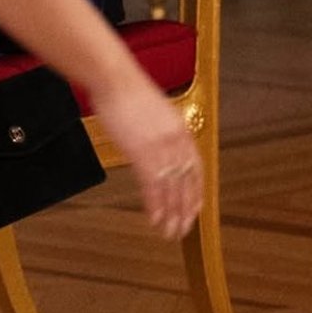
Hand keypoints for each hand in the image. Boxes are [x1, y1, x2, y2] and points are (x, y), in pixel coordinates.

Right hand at [90, 73, 202, 240]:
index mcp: (181, 130)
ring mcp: (161, 147)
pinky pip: (154, 185)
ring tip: (169, 232)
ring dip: (171, 213)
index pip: (196, 167)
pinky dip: (156, 205)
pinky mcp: (142, 152)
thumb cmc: (128, 94)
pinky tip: (155, 219)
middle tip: (183, 230)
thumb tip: (160, 148)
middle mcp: (176, 140)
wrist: (115, 80)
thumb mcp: (155, 113)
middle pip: (187, 182)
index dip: (196, 191)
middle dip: (185, 209)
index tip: (195, 209)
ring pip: (172, 188)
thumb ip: (162, 132)